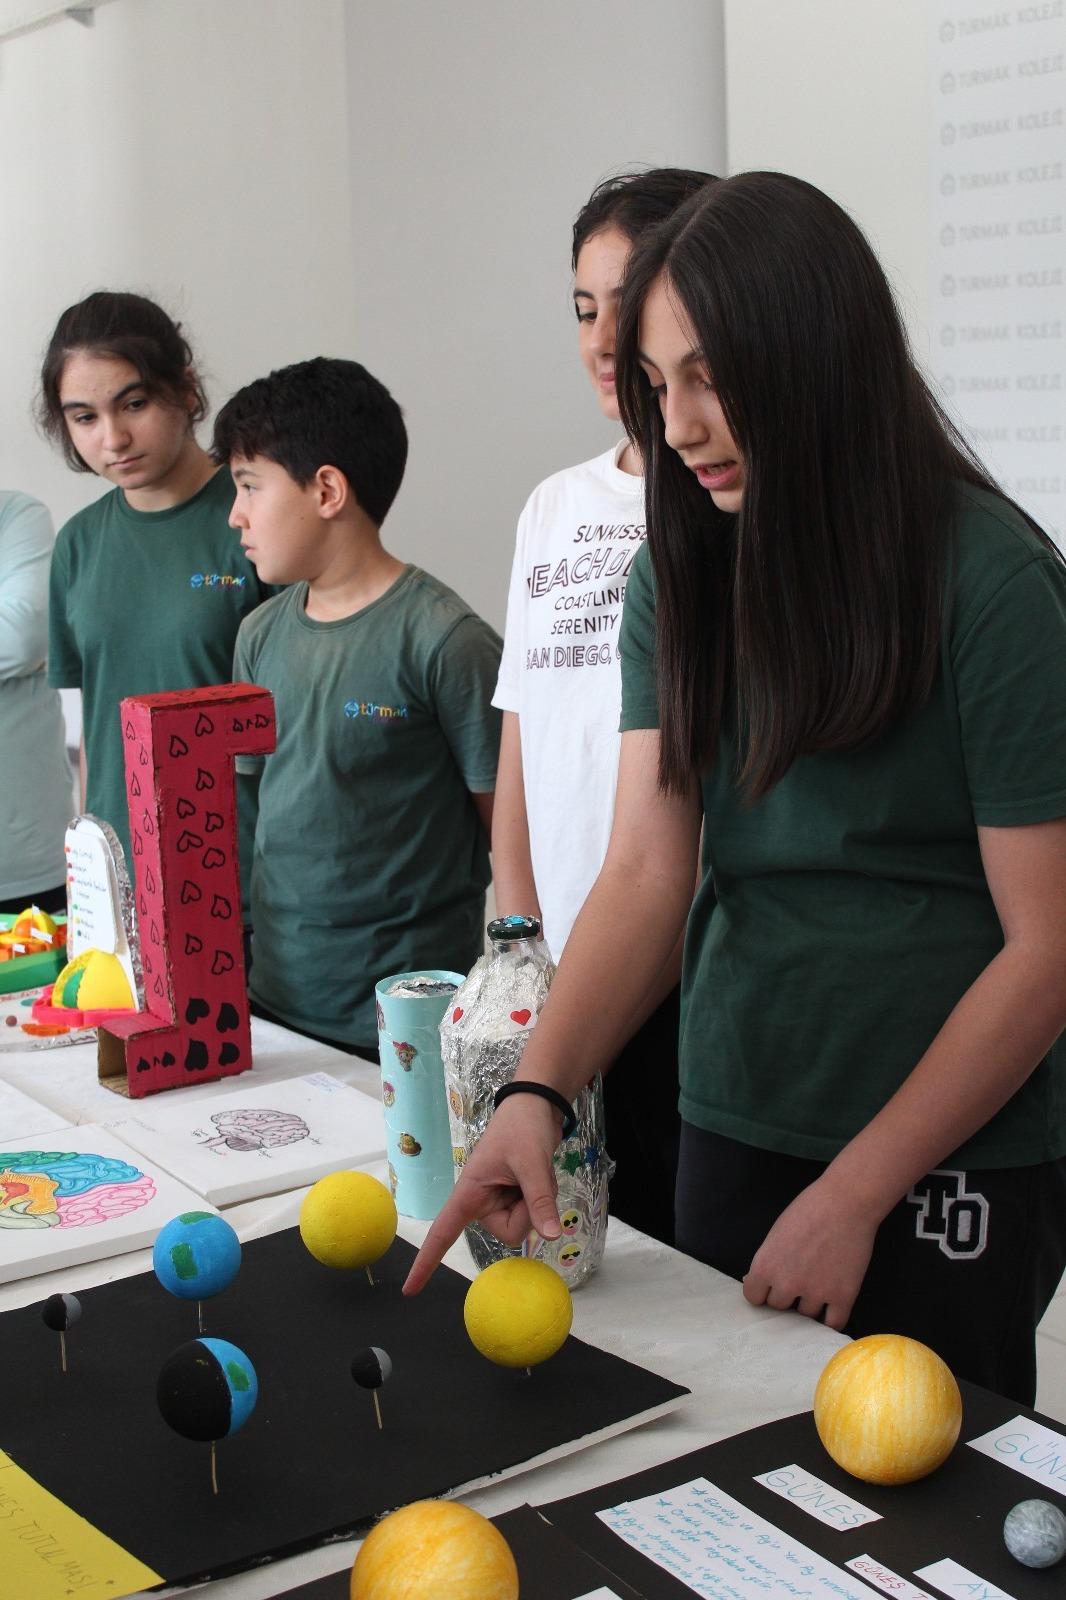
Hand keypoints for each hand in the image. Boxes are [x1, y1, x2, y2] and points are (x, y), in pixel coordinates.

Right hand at [402, 1094, 562, 1294]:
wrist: (536, 1107)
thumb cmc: (523, 1128)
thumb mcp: (532, 1162)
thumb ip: (539, 1200)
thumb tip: (551, 1237)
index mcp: (469, 1193)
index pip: (442, 1232)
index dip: (426, 1262)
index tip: (409, 1291)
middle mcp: (480, 1203)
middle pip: (509, 1233)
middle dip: (528, 1209)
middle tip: (529, 1175)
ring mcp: (498, 1202)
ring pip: (525, 1225)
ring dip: (538, 1199)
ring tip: (533, 1170)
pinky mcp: (514, 1198)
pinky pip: (532, 1214)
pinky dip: (543, 1196)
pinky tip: (539, 1173)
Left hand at [742, 1175, 878, 1330]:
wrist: (845, 1203)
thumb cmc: (808, 1209)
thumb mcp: (776, 1233)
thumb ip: (766, 1262)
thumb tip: (754, 1281)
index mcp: (765, 1267)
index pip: (754, 1297)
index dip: (763, 1291)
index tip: (771, 1285)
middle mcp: (786, 1284)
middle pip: (779, 1306)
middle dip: (787, 1294)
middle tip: (799, 1278)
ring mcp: (815, 1293)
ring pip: (806, 1315)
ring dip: (810, 1303)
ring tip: (819, 1282)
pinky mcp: (843, 1296)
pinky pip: (833, 1324)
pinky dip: (831, 1320)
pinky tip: (831, 1309)